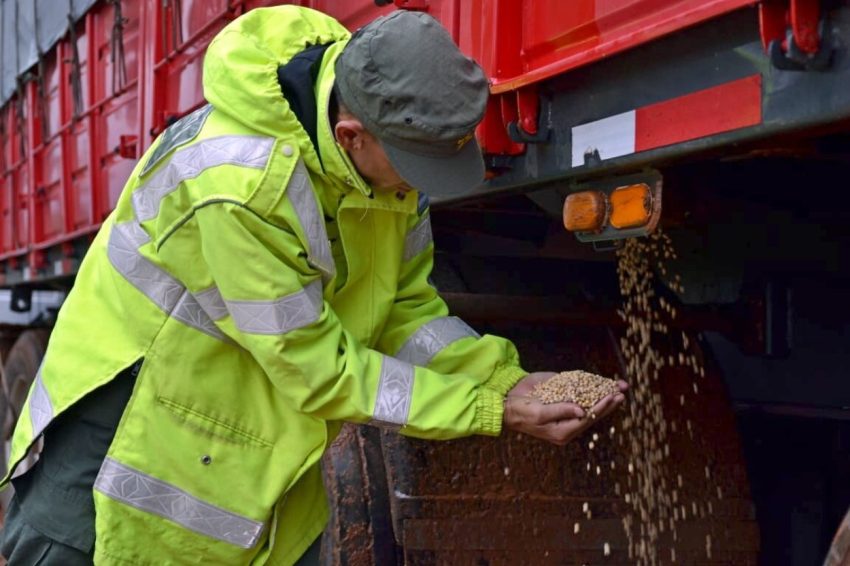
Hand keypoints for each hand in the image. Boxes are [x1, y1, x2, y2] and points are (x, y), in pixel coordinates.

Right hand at [504, 371, 627, 445]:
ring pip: (589, 404)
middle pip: (593, 413)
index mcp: (563, 431)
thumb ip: (560, 411)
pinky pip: (580, 395)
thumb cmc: (520, 411)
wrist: (506, 402)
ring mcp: (566, 410)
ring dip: (604, 395)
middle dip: (608, 402)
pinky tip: (603, 383)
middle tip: (622, 392)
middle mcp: (567, 422)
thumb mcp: (538, 413)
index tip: (613, 397)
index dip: (601, 407)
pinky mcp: (562, 399)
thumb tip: (582, 411)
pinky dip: (592, 389)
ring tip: (619, 387)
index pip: (587, 418)